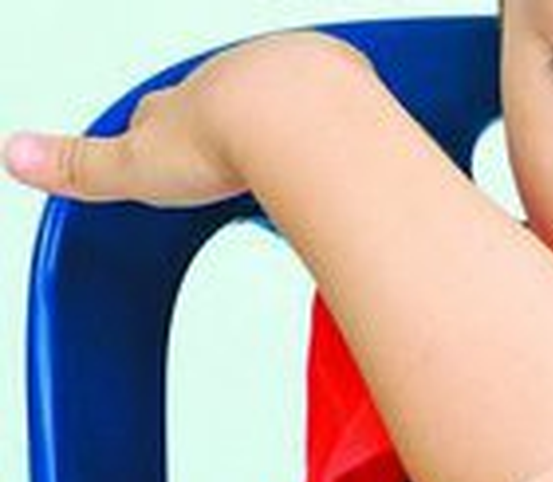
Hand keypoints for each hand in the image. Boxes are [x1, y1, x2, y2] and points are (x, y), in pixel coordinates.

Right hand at [3, 31, 365, 205]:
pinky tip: (343, 148)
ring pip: (286, 97)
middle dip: (227, 128)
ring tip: (291, 160)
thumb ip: (81, 165)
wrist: (303, 121)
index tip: (171, 152)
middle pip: (227, 102)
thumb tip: (16, 154)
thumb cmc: (228, 140)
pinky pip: (343, 100)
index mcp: (191, 97)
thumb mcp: (136, 164)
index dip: (167, 135)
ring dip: (287, 125)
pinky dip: (339, 122)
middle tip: (233, 157)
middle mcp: (240, 74)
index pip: (166, 112)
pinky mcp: (349, 83)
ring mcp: (297, 74)